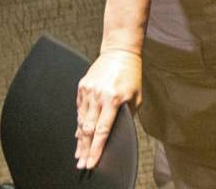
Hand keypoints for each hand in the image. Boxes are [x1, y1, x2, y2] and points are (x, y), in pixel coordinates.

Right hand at [75, 50, 141, 169]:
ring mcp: (88, 91)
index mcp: (113, 99)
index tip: (92, 162)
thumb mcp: (136, 96)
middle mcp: (98, 96)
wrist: (119, 52)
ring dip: (80, 139)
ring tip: (79, 153)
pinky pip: (79, 109)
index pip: (102, 130)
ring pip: (81, 121)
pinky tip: (79, 134)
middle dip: (85, 149)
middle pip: (88, 130)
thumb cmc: (131, 74)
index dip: (96, 149)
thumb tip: (117, 132)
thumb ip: (127, 115)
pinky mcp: (82, 87)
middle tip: (82, 164)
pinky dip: (80, 123)